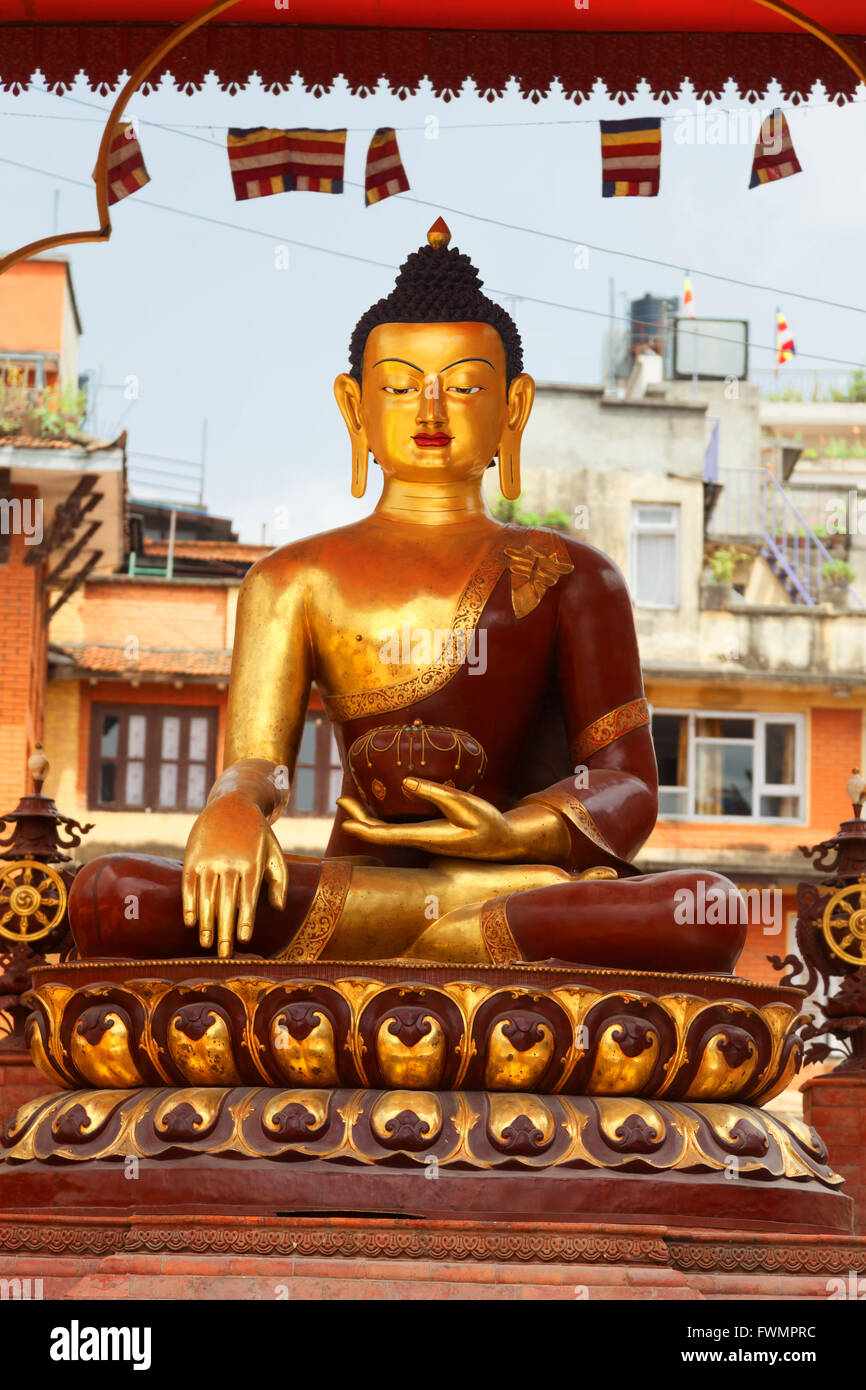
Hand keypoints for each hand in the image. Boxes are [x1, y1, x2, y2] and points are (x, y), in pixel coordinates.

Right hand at [181, 793, 287, 957]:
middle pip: (227, 902)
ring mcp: (209, 858)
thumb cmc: (257, 835)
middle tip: (224, 955)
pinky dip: (189, 904)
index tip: (243, 940)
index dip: (245, 919)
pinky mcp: (192, 856)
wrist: (232, 803)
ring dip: (206, 923)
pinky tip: (191, 923)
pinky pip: (189, 884)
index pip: (248, 897)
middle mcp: (230, 861)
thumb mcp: (274, 852)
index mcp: (252, 862)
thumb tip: (278, 909)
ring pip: (206, 896)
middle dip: (225, 930)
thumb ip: (279, 880)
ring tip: (207, 944)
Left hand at [337, 777, 567, 861]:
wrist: (505, 842)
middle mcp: (420, 840)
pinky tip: (381, 803)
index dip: (363, 828)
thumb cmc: (488, 824)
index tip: (345, 819)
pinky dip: (384, 814)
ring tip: (351, 799)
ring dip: (368, 816)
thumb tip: (406, 782)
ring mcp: (424, 837)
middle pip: (381, 833)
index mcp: (426, 837)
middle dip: (358, 817)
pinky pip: (399, 825)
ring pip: (388, 830)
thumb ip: (436, 793)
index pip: (386, 836)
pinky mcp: (430, 832)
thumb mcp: (465, 805)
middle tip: (340, 799)